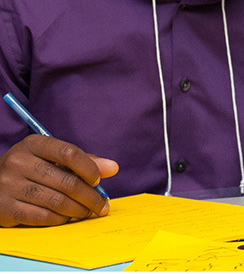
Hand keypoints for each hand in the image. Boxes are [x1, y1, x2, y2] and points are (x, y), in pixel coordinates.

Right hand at [0, 134, 117, 226]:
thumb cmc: (30, 169)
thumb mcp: (50, 158)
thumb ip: (82, 161)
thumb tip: (112, 168)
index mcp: (32, 144)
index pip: (69, 153)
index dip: (89, 168)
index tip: (98, 180)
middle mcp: (18, 162)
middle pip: (66, 181)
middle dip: (90, 196)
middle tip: (103, 205)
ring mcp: (9, 186)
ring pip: (56, 201)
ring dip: (79, 210)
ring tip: (89, 212)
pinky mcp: (5, 208)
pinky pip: (42, 217)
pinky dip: (61, 219)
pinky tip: (69, 217)